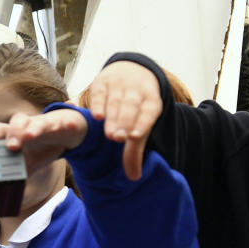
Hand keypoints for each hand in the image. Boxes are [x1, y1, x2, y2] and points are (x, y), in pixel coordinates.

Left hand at [0, 107, 88, 172]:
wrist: (66, 133)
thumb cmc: (40, 148)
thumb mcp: (27, 163)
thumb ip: (16, 176)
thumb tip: (3, 198)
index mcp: (15, 135)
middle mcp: (28, 126)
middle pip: (17, 122)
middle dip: (12, 132)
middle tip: (10, 146)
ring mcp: (46, 124)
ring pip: (39, 122)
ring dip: (33, 128)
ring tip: (29, 136)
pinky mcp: (64, 124)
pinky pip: (65, 123)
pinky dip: (67, 124)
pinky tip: (68, 126)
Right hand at [86, 60, 162, 179]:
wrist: (129, 70)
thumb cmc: (135, 106)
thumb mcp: (139, 123)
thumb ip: (134, 150)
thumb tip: (134, 177)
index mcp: (152, 102)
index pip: (149, 113)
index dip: (142, 124)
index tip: (135, 137)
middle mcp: (137, 91)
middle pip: (131, 107)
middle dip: (125, 122)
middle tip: (118, 138)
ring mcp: (119, 85)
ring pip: (116, 101)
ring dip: (113, 117)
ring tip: (109, 134)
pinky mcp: (102, 82)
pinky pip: (101, 93)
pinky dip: (98, 104)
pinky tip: (96, 116)